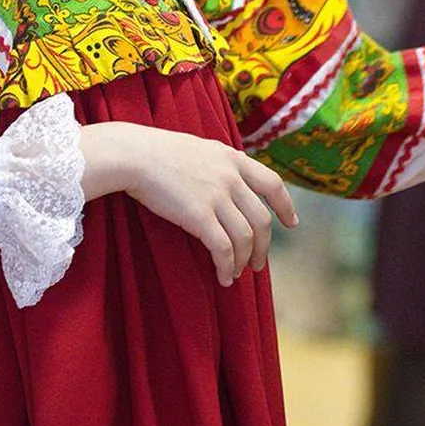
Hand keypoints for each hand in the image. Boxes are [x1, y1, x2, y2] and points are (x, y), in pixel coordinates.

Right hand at [80, 124, 299, 286]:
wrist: (133, 154)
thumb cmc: (158, 152)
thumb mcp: (200, 148)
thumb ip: (220, 165)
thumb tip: (230, 185)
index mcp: (234, 158)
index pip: (273, 184)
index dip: (285, 206)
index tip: (291, 223)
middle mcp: (231, 177)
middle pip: (262, 219)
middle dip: (263, 246)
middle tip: (257, 264)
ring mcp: (217, 196)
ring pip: (246, 237)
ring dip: (244, 260)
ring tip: (236, 274)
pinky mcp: (199, 215)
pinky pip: (223, 248)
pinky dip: (226, 266)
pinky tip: (222, 276)